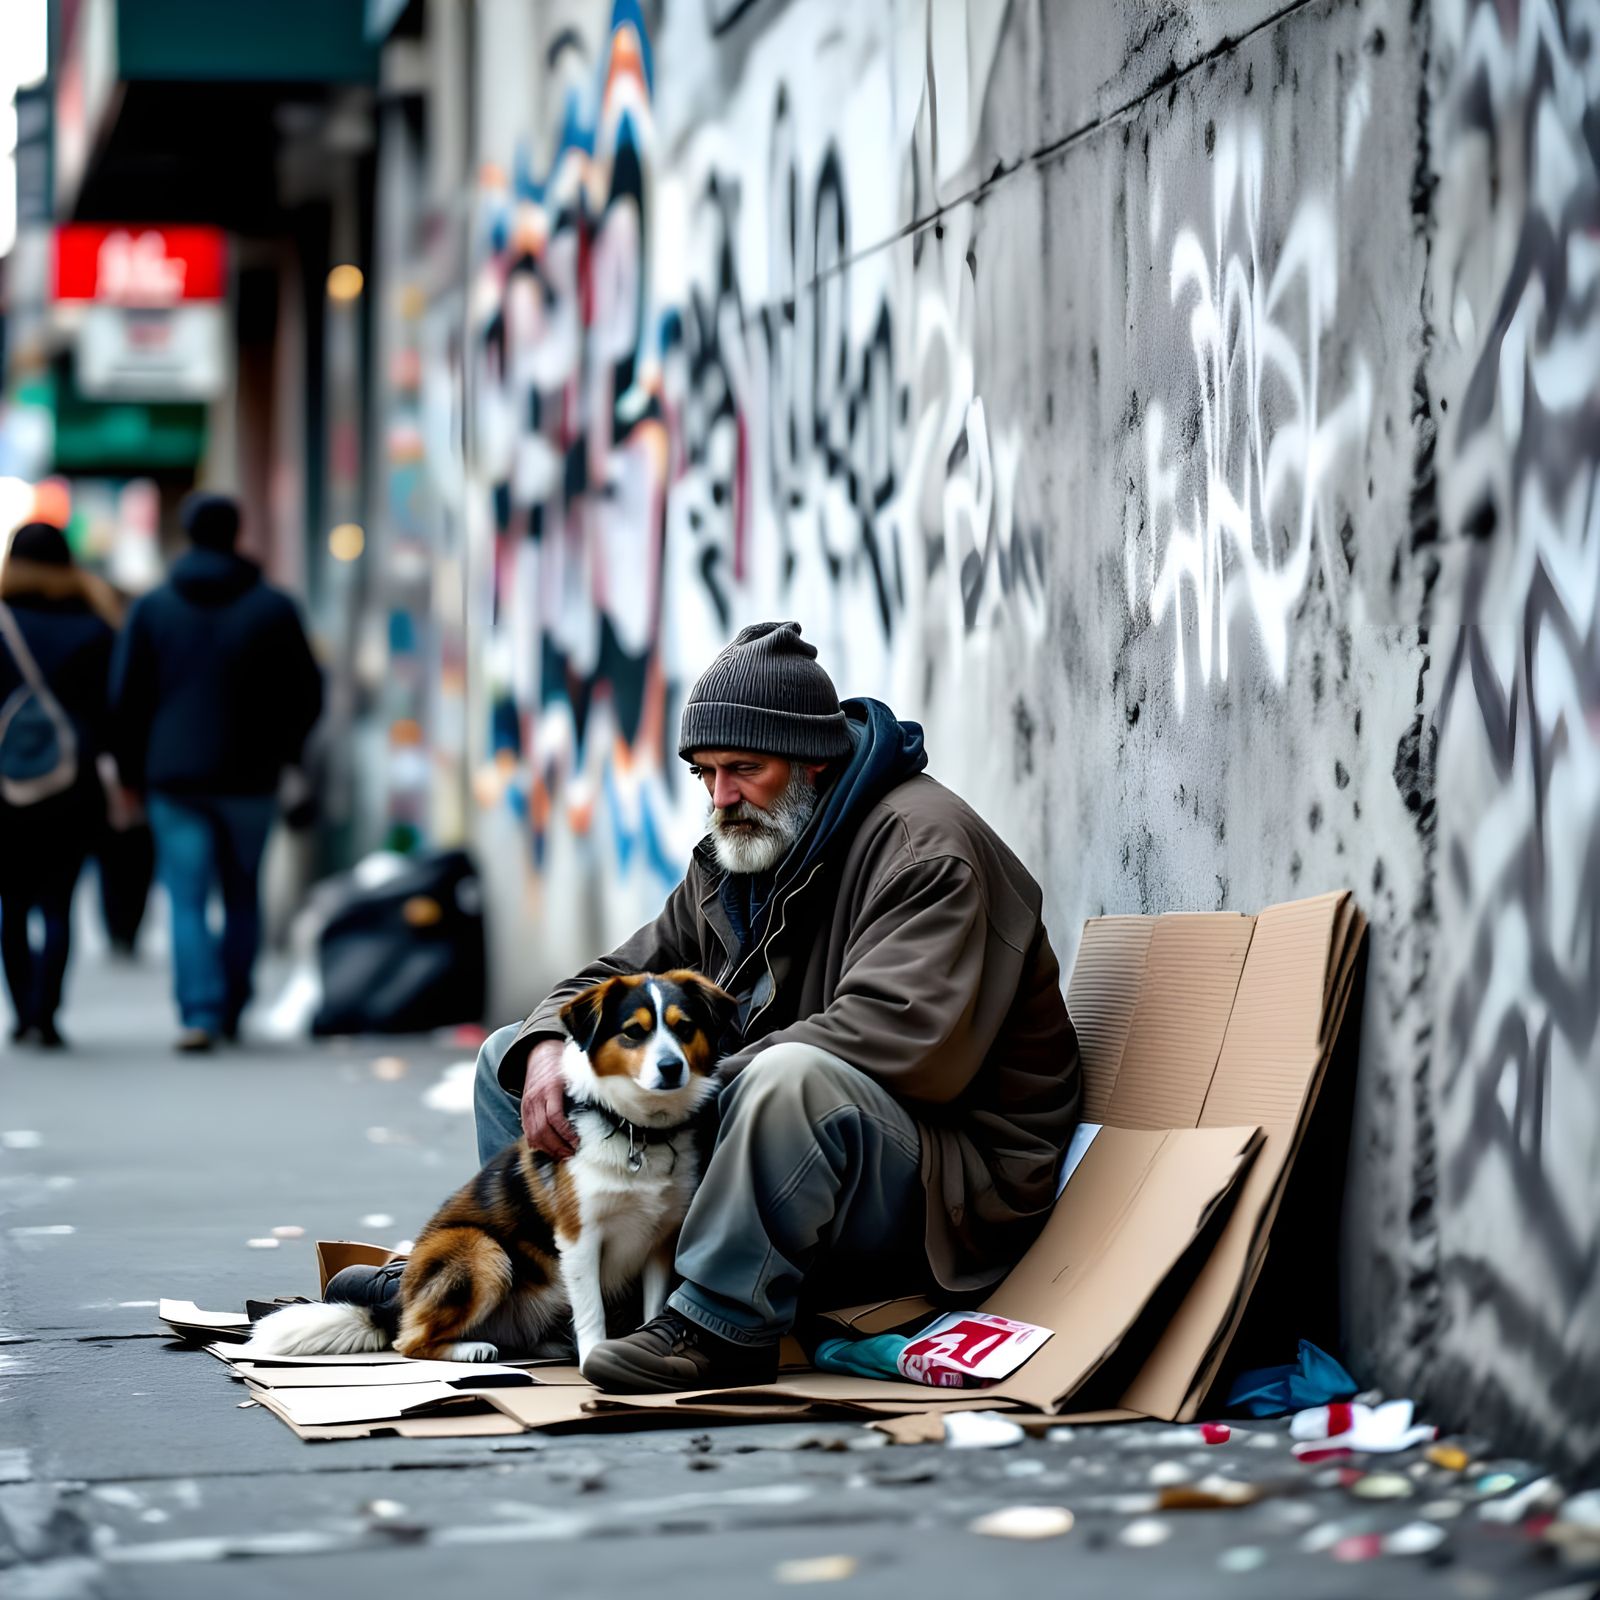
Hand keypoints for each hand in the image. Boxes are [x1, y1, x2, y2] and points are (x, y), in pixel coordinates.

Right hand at [520, 1038, 577, 1159]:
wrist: (539, 1052)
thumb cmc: (559, 1063)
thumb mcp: (573, 1073)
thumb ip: (582, 1090)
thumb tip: (601, 1107)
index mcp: (550, 1088)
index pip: (555, 1117)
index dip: (565, 1134)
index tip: (576, 1142)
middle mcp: (536, 1098)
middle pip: (543, 1131)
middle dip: (557, 1146)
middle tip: (570, 1154)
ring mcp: (527, 1104)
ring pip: (533, 1134)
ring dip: (547, 1149)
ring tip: (561, 1155)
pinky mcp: (524, 1109)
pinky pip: (527, 1131)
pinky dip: (536, 1143)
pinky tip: (547, 1149)